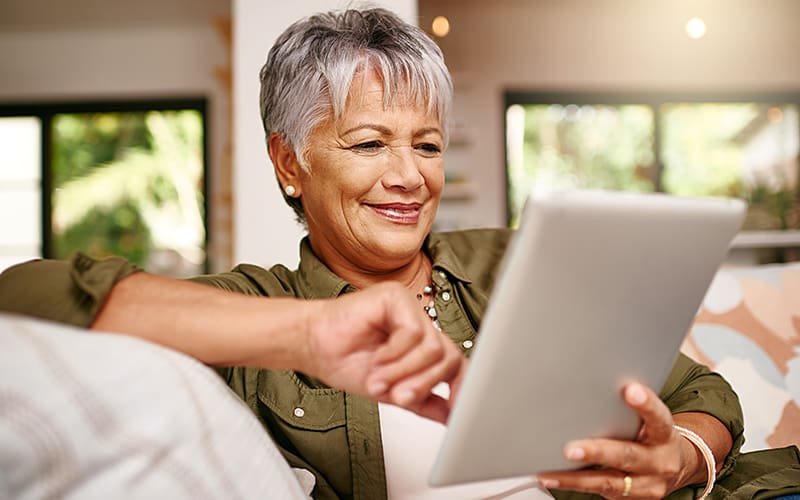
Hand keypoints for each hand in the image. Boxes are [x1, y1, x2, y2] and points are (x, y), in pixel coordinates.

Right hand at [301, 281, 465, 422]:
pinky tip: (377, 358)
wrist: (312, 345)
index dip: (462, 386)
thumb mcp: (391, 391)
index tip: (459, 411)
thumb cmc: (345, 360)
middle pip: (448, 357)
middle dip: (423, 383)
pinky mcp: (397, 297)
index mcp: (422, 345)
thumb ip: (422, 401)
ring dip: (404, 371)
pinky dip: (395, 353)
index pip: (455, 363)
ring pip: (432, 347)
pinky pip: (413, 332)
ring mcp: (410, 309)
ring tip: (378, 380)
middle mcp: (420, 325)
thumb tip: (450, 417)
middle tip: (398, 396)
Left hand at [537, 383, 702, 498]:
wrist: (676, 466)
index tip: (630, 390)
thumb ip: (631, 407)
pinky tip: (554, 477)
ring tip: (550, 472)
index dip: (645, 404)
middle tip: (571, 449)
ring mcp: (646, 484)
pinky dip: (574, 484)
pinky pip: (601, 492)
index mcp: (664, 434)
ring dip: (575, 478)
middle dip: (597, 452)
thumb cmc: (654, 434)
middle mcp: (659, 462)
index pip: (658, 417)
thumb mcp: (652, 418)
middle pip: (627, 455)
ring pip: (609, 482)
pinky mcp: (632, 498)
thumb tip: (595, 382)